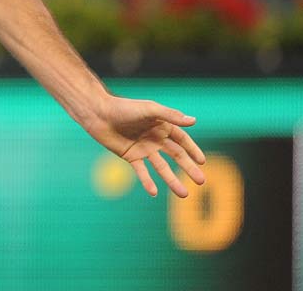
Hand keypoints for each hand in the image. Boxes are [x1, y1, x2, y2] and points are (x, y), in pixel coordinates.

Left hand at [85, 96, 205, 197]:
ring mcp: (143, 148)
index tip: (203, 162)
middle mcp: (154, 138)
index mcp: (161, 125)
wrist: (99, 114)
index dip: (193, 150)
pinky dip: (148, 182)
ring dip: (172, 180)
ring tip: (184, 194)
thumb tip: (194, 121)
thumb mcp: (149, 110)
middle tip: (201, 181)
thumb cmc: (124, 108)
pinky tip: (154, 192)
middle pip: (176, 155)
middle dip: (188, 168)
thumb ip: (170, 116)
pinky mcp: (130, 156)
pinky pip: (142, 172)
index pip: (182, 140)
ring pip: (161, 167)